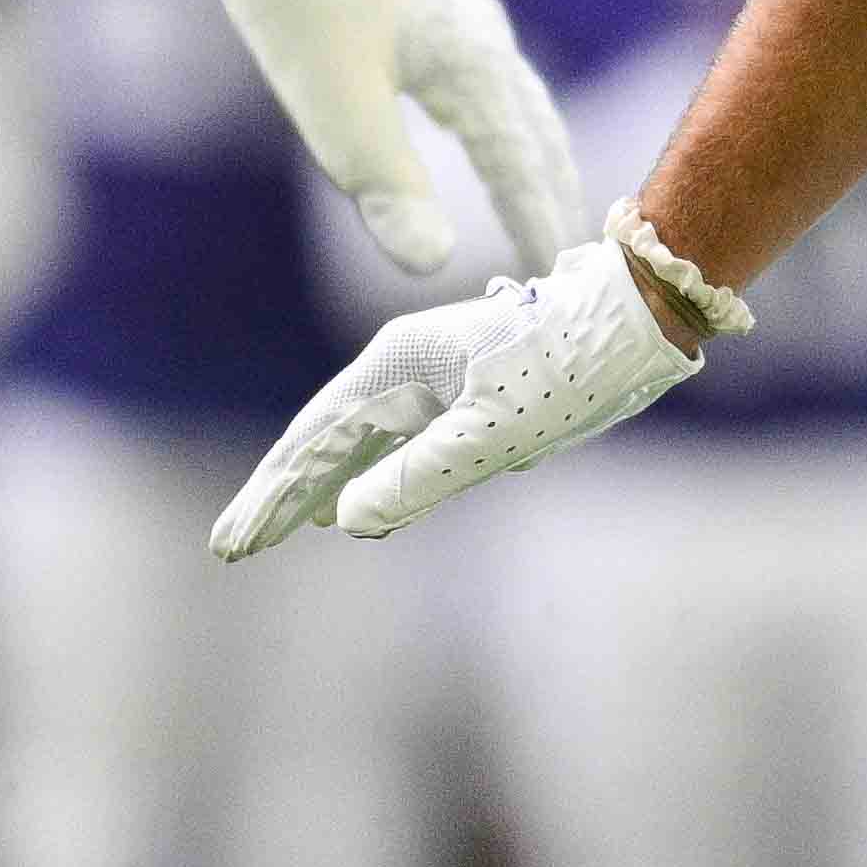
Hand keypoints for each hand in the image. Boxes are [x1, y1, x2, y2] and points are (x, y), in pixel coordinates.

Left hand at [181, 0, 591, 277]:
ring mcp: (460, 9)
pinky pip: (487, 69)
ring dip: (533, 150)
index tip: (558, 276)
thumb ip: (388, 187)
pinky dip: (501, 112)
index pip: (523, 167)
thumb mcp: (337, 107)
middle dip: (554, 189)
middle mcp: (485, 36)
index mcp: (475, 69)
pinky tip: (477, 112)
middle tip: (571, 247)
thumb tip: (434, 265)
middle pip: (539, 129)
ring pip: (516, 95)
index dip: (538, 224)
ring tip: (540, 188)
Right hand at [215, 233, 693, 553]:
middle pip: (323, 442)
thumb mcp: (492, 433)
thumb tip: (348, 520)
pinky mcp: (462, 394)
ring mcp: (431, 380)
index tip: (234, 544)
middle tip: (232, 547)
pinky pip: (396, 445)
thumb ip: (419, 479)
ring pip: (358, 445)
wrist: (634, 319)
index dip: (273, 497)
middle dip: (279, 496)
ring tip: (274, 531)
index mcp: (396, 366)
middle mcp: (402, 368)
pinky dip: (366, 479)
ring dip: (316, 490)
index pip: (314, 443)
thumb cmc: (567, 369)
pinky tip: (352, 508)